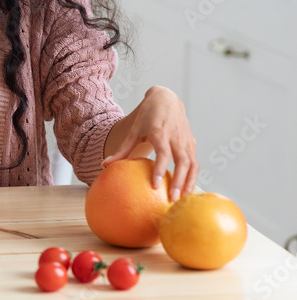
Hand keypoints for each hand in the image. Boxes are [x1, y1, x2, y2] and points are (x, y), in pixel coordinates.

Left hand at [103, 86, 197, 201]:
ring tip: (183, 199)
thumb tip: (105, 165)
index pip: (163, 153)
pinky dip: (193, 177)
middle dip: (179, 181)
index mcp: (160, 131)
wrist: (167, 99)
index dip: (160, 169)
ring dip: (189, 182)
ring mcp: (186, 140)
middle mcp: (175, 136)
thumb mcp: (134, 130)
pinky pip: (195, 162)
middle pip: (182, 161)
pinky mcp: (192, 143)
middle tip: (172, 199)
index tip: (155, 185)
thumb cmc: (148, 116)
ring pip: (192, 164)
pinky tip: (187, 190)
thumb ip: (122, 149)